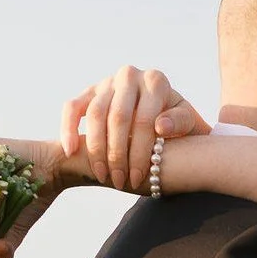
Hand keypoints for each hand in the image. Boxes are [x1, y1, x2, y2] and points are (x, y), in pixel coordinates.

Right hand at [59, 65, 210, 192]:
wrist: (161, 115)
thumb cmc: (178, 126)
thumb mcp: (188, 125)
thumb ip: (181, 123)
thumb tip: (161, 126)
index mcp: (156, 81)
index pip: (144, 120)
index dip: (139, 152)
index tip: (136, 179)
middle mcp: (129, 75)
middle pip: (117, 117)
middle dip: (117, 154)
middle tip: (119, 182)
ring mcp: (107, 82)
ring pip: (94, 113)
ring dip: (96, 148)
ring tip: (101, 175)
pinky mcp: (89, 91)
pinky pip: (72, 107)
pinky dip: (68, 128)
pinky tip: (71, 151)